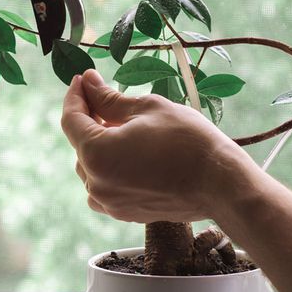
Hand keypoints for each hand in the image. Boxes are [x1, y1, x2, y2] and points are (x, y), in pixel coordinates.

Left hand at [61, 69, 255, 222]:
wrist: (220, 183)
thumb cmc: (188, 141)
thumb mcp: (147, 109)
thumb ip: (109, 98)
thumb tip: (89, 83)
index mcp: (97, 154)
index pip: (71, 120)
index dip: (75, 95)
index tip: (83, 79)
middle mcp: (96, 184)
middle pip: (80, 144)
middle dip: (90, 118)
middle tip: (107, 96)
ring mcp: (110, 203)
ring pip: (91, 166)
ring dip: (100, 144)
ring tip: (123, 126)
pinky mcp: (125, 213)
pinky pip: (105, 185)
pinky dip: (109, 167)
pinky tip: (130, 153)